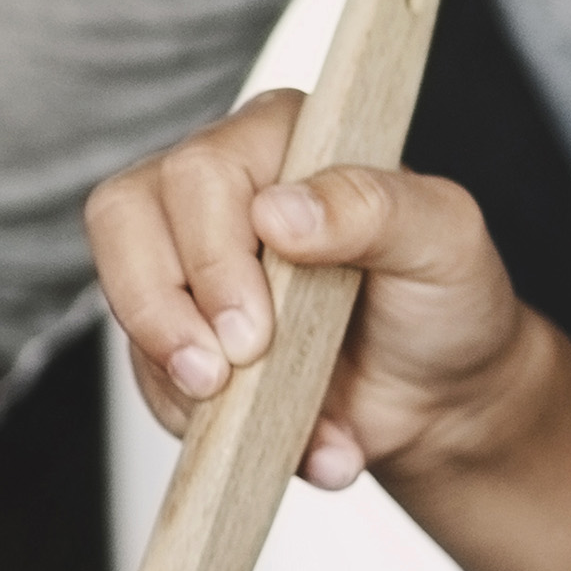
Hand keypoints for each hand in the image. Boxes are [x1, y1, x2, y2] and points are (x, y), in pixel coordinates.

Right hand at [80, 96, 553, 492]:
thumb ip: (374, 208)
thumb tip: (277, 209)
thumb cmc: (447, 297)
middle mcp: (223, 183)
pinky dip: (196, 417)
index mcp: (286, 135)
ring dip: (176, 377)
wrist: (442, 394)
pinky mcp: (179, 327)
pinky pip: (145, 368)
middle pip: (126, 216)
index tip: (256, 332)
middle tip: (225, 375)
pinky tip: (277, 435)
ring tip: (250, 414)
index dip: (212, 256)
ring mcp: (190, 257)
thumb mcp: (443, 240)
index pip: (200, 170)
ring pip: (123, 295)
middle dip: (165, 313)